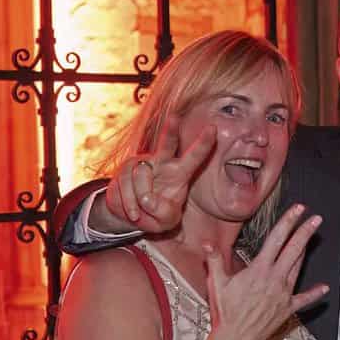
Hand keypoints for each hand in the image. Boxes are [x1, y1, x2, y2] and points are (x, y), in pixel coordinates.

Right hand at [106, 116, 217, 232]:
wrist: (131, 215)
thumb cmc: (156, 215)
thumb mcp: (166, 221)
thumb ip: (163, 213)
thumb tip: (147, 199)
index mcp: (180, 173)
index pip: (194, 157)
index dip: (204, 144)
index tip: (213, 128)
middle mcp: (162, 162)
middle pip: (167, 143)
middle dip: (171, 130)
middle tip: (175, 118)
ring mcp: (142, 163)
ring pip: (141, 177)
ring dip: (140, 200)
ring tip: (142, 213)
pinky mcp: (125, 169)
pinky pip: (126, 185)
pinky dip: (129, 204)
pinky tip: (133, 212)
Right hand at [202, 204, 327, 339]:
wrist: (236, 338)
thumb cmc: (226, 311)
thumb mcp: (217, 283)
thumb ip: (214, 260)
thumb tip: (206, 242)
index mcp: (259, 269)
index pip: (276, 239)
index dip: (288, 222)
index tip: (298, 209)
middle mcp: (275, 278)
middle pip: (293, 249)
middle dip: (305, 232)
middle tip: (316, 218)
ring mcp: (283, 293)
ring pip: (298, 268)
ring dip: (305, 252)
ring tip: (311, 239)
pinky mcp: (287, 308)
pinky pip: (303, 299)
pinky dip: (314, 294)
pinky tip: (324, 288)